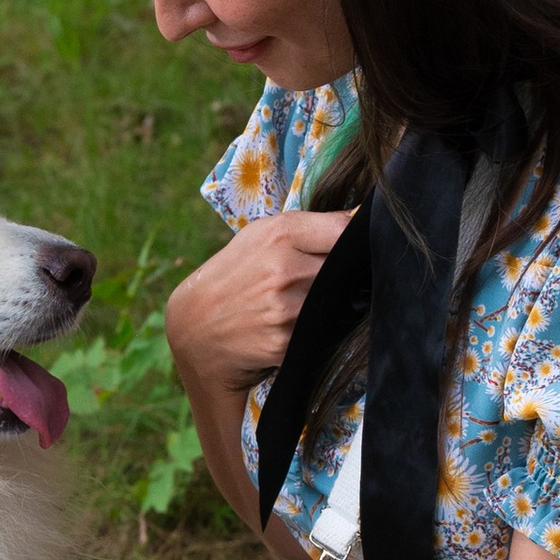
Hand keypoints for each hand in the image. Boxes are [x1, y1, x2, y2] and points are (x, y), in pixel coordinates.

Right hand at [164, 210, 352, 403]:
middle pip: (346, 269)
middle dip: (343, 274)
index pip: (345, 230)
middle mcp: (284, 269)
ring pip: (338, 301)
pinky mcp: (286, 342)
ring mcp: (286, 309)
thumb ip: (309, 226)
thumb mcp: (259, 236)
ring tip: (300, 302)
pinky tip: (292, 324)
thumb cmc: (235, 274)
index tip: (354, 246)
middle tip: (323, 279)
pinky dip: (317, 327)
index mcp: (280, 234)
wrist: (196, 327)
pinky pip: (322, 331)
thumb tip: (362, 217)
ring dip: (331, 303)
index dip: (355, 240)